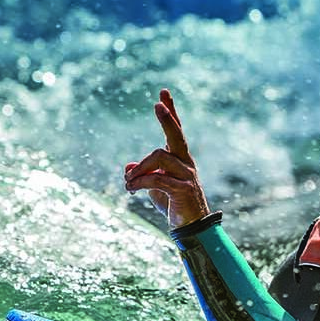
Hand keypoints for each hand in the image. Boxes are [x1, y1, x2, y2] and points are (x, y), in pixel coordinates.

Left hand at [124, 89, 210, 227]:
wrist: (191, 228)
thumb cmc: (174, 205)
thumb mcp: (154, 188)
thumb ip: (142, 175)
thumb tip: (128, 167)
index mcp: (180, 159)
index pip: (176, 130)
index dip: (171, 112)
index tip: (164, 92)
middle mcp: (186, 163)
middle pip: (176, 135)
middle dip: (167, 119)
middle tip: (157, 105)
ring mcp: (186, 175)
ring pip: (159, 157)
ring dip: (139, 168)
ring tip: (127, 182)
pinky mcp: (182, 189)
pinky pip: (157, 179)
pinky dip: (140, 183)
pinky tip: (131, 189)